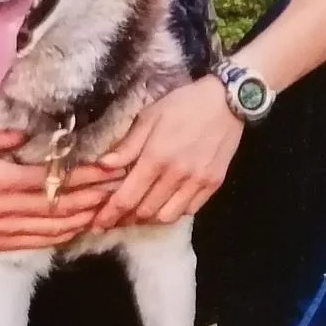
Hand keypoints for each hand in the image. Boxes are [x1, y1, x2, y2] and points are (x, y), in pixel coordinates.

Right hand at [0, 128, 121, 250]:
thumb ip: (2, 137)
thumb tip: (31, 134)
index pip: (53, 180)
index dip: (85, 176)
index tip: (110, 170)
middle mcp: (4, 208)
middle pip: (59, 206)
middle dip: (94, 197)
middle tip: (120, 189)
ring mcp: (1, 229)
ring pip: (52, 228)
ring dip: (84, 219)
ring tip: (108, 208)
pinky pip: (36, 243)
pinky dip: (61, 236)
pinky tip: (79, 228)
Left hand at [91, 78, 241, 229]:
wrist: (227, 102)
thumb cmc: (184, 105)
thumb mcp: (149, 116)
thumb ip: (128, 145)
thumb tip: (103, 165)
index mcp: (156, 157)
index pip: (127, 197)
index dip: (109, 214)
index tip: (98, 224)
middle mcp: (177, 175)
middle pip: (145, 212)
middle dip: (125, 219)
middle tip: (115, 217)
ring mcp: (197, 181)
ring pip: (167, 216)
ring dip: (149, 219)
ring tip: (139, 213)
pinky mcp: (213, 183)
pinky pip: (189, 210)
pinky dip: (173, 212)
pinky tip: (165, 203)